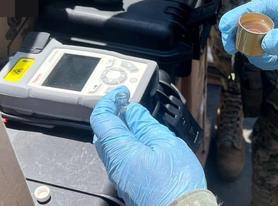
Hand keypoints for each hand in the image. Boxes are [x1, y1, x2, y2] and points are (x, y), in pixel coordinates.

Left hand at [90, 87, 205, 205]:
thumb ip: (145, 125)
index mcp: (120, 150)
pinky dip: (128, 143)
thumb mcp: (165, 143)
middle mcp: (114, 164)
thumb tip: (133, 111)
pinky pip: (121, 157)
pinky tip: (145, 140)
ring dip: (122, 128)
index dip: (109, 100)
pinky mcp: (129, 183)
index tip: (121, 93)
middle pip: (103, 132)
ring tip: (139, 119)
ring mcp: (120, 175)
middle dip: (114, 113)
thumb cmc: (176, 184)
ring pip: (112, 145)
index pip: (101, 118)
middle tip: (128, 103)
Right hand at [219, 0, 277, 80]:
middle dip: (238, 38)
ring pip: (247, 44)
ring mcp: (268, 35)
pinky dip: (265, 62)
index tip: (224, 27)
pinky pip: (257, 58)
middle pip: (242, 25)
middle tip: (233, 47)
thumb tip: (264, 43)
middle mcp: (270, 18)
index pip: (252, 8)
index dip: (235, 17)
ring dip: (257, 54)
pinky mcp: (270, 51)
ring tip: (275, 58)